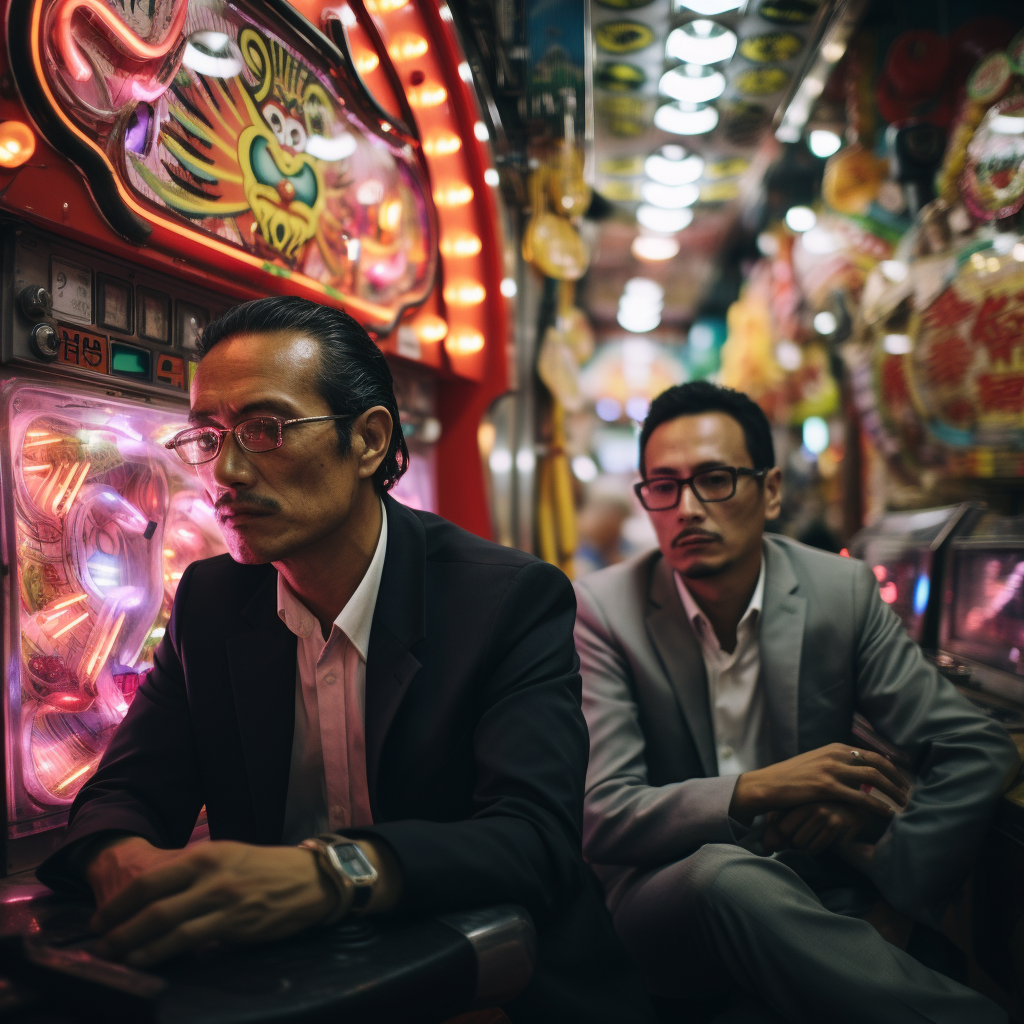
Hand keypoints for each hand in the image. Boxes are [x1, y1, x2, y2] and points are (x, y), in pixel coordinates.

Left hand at [90, 841, 339, 966]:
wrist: (310, 880)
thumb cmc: (266, 869)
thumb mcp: (229, 857)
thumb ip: (195, 872)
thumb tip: (156, 896)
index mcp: (207, 854)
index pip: (150, 879)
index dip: (120, 902)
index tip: (102, 918)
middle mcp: (211, 875)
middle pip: (152, 904)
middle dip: (118, 927)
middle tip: (99, 944)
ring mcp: (223, 901)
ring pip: (166, 926)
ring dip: (134, 945)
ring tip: (115, 957)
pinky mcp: (235, 925)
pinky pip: (189, 942)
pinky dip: (162, 953)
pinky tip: (148, 960)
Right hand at [730, 743, 908, 824]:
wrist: (768, 785)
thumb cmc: (791, 778)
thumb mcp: (816, 764)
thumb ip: (837, 765)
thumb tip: (858, 774)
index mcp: (834, 748)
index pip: (872, 755)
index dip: (892, 769)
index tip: (903, 782)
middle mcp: (835, 755)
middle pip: (878, 764)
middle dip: (897, 779)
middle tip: (909, 794)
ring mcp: (831, 770)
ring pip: (873, 778)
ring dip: (892, 792)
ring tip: (903, 804)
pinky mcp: (826, 787)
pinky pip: (860, 797)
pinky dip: (878, 806)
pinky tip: (887, 814)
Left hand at [763, 801, 873, 854]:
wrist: (856, 808)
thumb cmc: (821, 810)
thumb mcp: (797, 813)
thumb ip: (776, 827)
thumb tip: (765, 848)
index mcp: (799, 796)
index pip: (779, 826)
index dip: (784, 834)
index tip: (794, 829)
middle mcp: (810, 804)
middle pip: (789, 837)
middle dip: (795, 841)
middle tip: (807, 833)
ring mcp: (825, 814)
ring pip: (801, 844)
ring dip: (806, 845)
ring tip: (816, 834)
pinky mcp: (837, 827)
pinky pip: (815, 849)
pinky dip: (816, 849)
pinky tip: (825, 838)